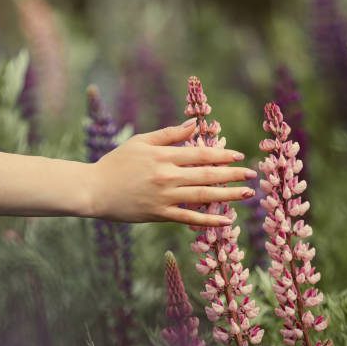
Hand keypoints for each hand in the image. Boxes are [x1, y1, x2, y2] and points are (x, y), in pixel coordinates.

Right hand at [87, 119, 256, 225]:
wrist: (94, 190)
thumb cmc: (116, 163)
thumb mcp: (141, 142)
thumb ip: (169, 134)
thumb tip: (193, 124)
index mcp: (164, 156)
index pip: (200, 154)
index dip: (222, 154)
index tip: (239, 155)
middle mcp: (167, 176)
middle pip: (207, 174)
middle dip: (233, 174)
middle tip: (252, 174)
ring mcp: (164, 197)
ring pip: (203, 196)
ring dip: (228, 195)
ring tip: (247, 194)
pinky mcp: (159, 214)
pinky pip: (189, 218)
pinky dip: (208, 220)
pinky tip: (226, 220)